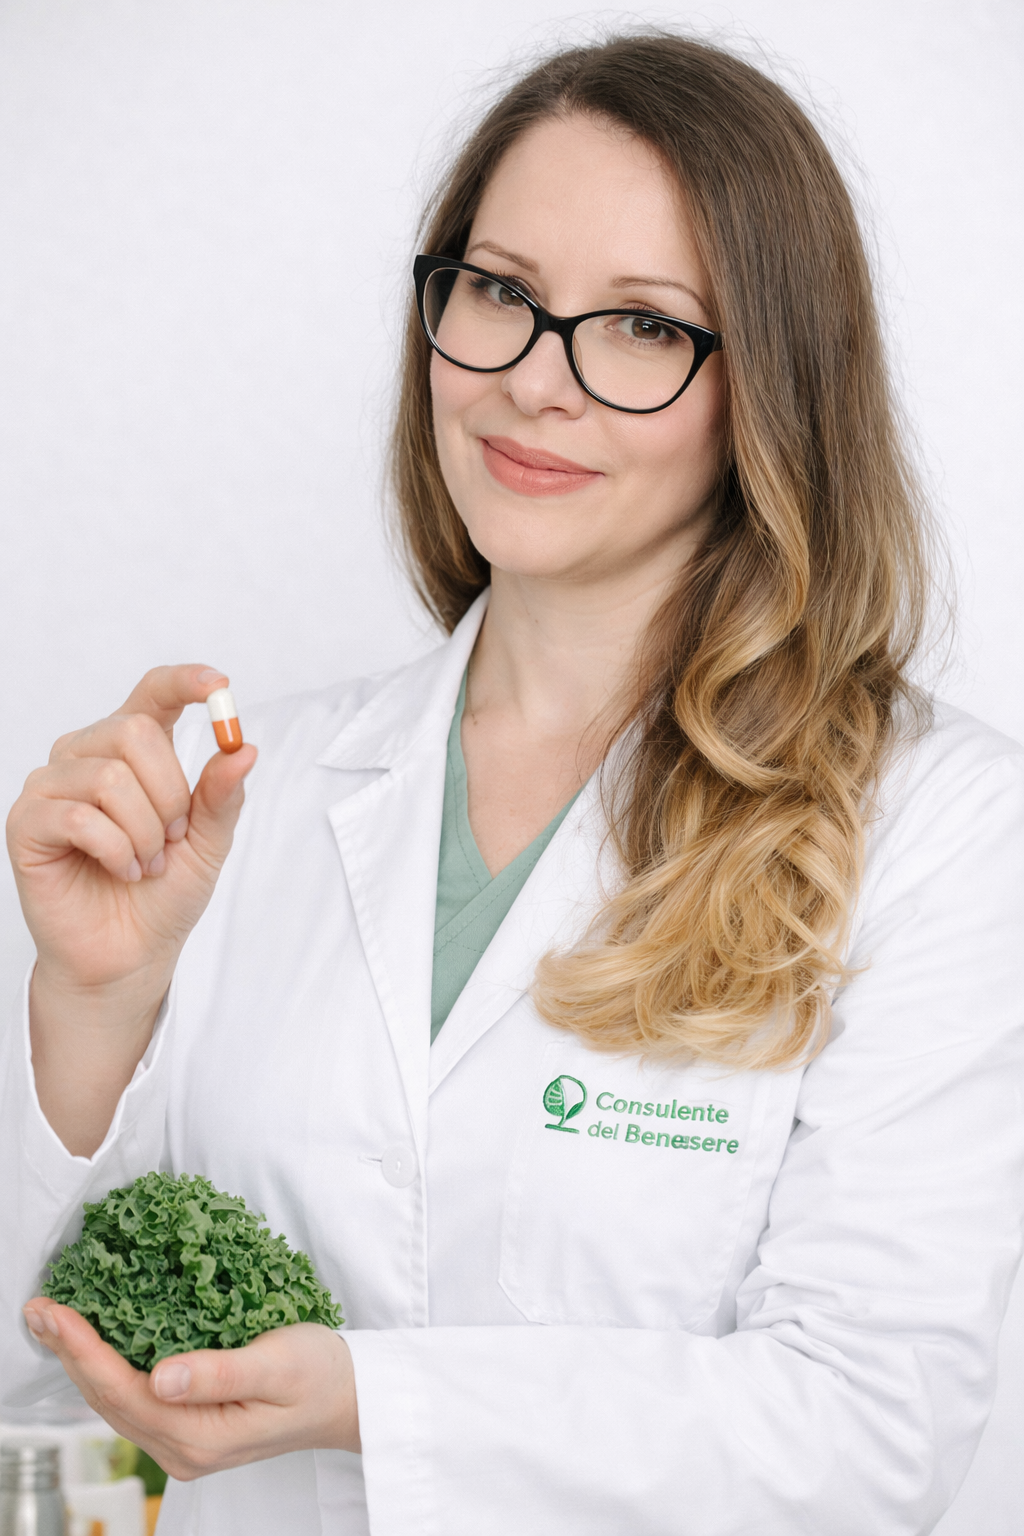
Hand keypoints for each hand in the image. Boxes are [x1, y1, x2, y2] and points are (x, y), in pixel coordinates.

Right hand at [6, 665, 257, 1152]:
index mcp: (132, 751)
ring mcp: (51, 785)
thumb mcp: (208, 842)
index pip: (153, 693)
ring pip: (110, 777)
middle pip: (135, 732)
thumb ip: (221, 796)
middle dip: (169, 794)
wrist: (130, 954)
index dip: (185, 682)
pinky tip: (121, 870)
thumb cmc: (164, 893)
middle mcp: (86, 755)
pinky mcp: (27, 822)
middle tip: (171, 839)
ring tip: (145, 863)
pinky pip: (79, 815)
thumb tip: (243, 748)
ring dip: (144, 831)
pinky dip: (115, 850)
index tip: (220, 686)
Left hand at [21, 1301, 359, 1477]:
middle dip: (69, 1351)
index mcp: (201, 1436)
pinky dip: (108, 1368)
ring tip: (54, 1322)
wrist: (350, 1399)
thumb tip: (162, 1375)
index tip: (54, 1312)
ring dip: (82, 1361)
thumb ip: (220, 1373)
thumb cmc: (322, 1375)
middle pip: (109, 1399)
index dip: (82, 1349)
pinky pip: (134, 1399)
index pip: (124, 1390)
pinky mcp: (189, 1428)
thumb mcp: (278, 1364)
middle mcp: (183, 1449)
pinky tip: (97, 1344)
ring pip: (116, 1402)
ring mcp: (184, 1443)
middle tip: (38, 1308)